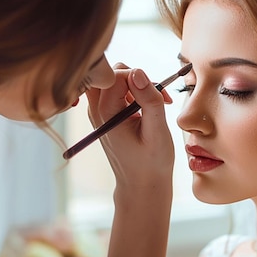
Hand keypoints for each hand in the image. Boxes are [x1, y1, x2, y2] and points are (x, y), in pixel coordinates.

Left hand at [85, 64, 174, 189]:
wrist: (141, 185)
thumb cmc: (151, 162)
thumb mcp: (157, 131)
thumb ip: (149, 100)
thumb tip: (139, 72)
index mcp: (106, 113)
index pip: (117, 75)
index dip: (141, 78)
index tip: (159, 95)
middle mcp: (96, 110)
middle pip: (109, 73)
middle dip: (135, 77)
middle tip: (154, 96)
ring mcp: (98, 113)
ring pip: (112, 80)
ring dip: (134, 85)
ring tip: (154, 104)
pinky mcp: (105, 115)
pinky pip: (114, 92)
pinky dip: (132, 94)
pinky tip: (146, 110)